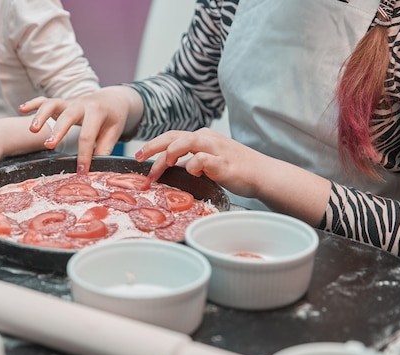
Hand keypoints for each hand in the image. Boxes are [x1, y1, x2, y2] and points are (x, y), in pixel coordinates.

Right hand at [19, 86, 143, 173]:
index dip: (84, 154)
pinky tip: (21, 109)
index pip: (88, 135)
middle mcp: (81, 104)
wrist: (111, 99)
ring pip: (52, 104)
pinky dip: (32, 103)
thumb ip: (104, 149)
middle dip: (58, 131)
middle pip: (68, 116)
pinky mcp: (61, 102)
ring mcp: (69, 102)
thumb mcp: (113, 133)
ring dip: (41, 116)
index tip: (81, 171)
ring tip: (32, 130)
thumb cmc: (112, 119)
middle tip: (49, 146)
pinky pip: (44, 100)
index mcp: (97, 111)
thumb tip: (96, 169)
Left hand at [135, 127, 267, 197]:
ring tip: (162, 166)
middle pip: (173, 136)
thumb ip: (191, 162)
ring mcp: (215, 149)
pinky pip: (202, 159)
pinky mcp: (223, 162)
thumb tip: (171, 168)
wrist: (262, 174)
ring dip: (170, 153)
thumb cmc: (235, 169)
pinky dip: (193, 165)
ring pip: (186, 141)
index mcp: (202, 137)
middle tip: (138, 159)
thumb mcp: (208, 162)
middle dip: (153, 147)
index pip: (172, 136)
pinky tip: (192, 172)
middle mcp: (207, 138)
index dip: (153, 145)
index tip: (138, 156)